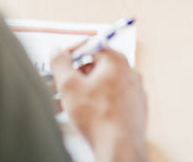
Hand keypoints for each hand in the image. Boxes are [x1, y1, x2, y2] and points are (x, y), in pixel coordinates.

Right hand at [51, 47, 147, 161]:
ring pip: (104, 85)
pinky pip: (113, 99)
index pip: (91, 45)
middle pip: (97, 66)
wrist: (120, 147)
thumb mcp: (69, 86)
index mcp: (116, 61)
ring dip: (84, 92)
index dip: (72, 53)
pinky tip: (85, 115)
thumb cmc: (98, 117)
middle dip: (75, 77)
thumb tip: (57, 52)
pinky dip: (98, 103)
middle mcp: (129, 72)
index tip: (60, 62)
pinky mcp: (135, 108)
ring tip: (67, 105)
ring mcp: (135, 91)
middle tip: (60, 87)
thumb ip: (60, 64)